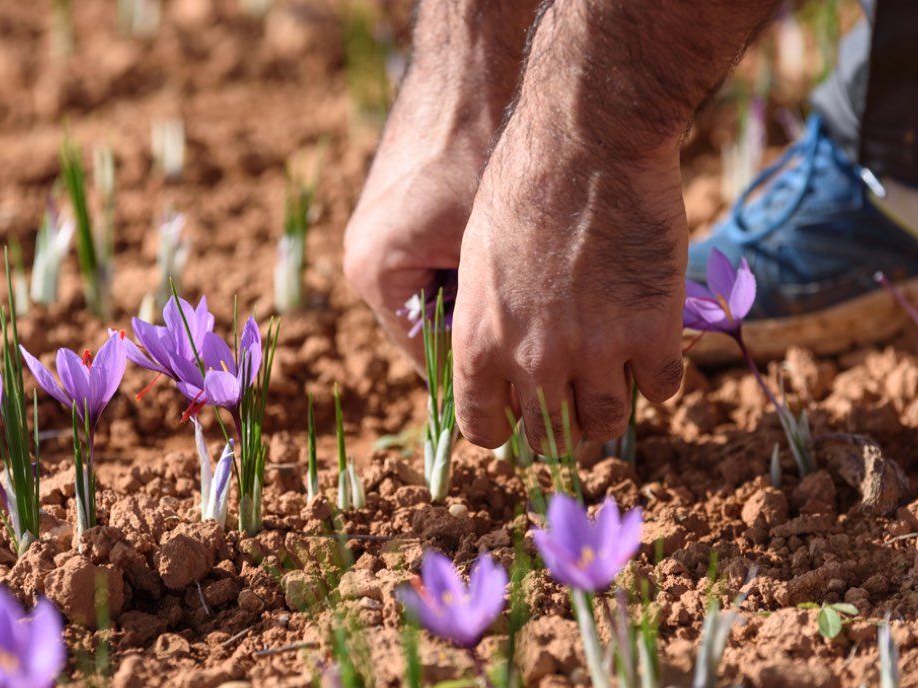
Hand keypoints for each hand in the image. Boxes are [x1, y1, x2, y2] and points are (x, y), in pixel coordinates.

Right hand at [343, 0, 537, 371]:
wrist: (471, 65)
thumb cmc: (484, 145)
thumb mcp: (498, 245)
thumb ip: (503, 313)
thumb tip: (535, 376)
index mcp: (376, 274)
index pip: (435, 360)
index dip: (491, 380)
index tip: (539, 392)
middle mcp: (366, 260)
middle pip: (436, 331)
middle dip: (491, 342)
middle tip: (550, 358)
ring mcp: (380, 236)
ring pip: (442, 299)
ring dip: (489, 304)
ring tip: (542, 306)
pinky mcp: (399, 215)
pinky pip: (441, 265)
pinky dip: (479, 270)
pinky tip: (524, 262)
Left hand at [453, 109, 687, 448]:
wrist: (588, 141)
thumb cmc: (522, 185)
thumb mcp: (478, 262)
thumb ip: (489, 321)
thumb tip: (504, 362)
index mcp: (478, 342)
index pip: (484, 428)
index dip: (503, 427)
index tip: (518, 414)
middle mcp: (533, 358)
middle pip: (550, 435)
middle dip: (559, 423)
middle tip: (573, 397)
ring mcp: (596, 350)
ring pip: (608, 423)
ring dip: (609, 406)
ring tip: (613, 375)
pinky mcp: (652, 330)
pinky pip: (662, 388)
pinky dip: (658, 376)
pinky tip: (652, 345)